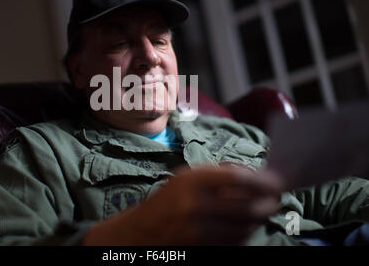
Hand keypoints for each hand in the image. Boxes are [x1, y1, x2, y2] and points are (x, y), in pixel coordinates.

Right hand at [82, 165, 282, 244]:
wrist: (142, 232)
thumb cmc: (167, 199)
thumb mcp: (186, 177)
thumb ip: (217, 173)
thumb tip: (252, 174)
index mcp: (191, 181)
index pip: (237, 178)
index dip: (263, 180)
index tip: (277, 179)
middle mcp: (196, 206)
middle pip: (248, 206)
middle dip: (269, 202)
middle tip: (276, 196)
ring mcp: (200, 231)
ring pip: (246, 226)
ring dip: (261, 217)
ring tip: (264, 208)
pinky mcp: (204, 247)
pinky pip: (237, 240)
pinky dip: (248, 231)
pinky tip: (248, 223)